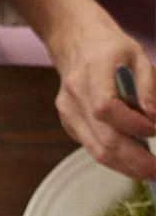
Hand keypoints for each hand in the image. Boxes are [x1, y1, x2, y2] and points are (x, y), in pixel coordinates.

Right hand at [44, 7, 155, 180]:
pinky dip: (115, 158)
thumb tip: (155, 117)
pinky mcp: (69, 123)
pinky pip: (92, 147)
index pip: (106, 108)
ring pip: (97, 150)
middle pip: (103, 139)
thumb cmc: (109, 48)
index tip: (155, 129)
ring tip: (150, 172)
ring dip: (126, 166)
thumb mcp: (138, 56)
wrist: (74, 43)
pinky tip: (133, 161)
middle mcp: (75, 97)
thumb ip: (149, 86)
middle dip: (136, 160)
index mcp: (92, 74)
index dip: (132, 124)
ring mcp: (69, 113)